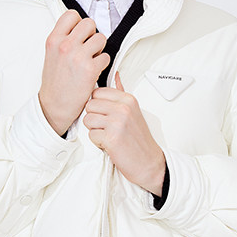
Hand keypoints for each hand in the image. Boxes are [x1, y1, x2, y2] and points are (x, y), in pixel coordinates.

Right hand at [39, 10, 109, 135]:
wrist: (53, 106)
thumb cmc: (54, 83)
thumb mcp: (51, 54)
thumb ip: (62, 39)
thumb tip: (78, 29)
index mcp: (54, 39)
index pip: (72, 15)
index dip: (79, 23)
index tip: (79, 34)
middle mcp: (65, 45)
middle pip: (89, 23)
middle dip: (91, 35)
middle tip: (87, 48)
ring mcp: (78, 56)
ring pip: (101, 38)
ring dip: (99, 49)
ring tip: (91, 60)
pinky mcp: (90, 69)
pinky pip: (106, 57)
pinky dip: (102, 64)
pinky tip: (93, 71)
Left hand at [83, 74, 165, 194]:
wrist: (149, 162)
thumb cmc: (139, 138)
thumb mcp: (133, 111)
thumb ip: (121, 92)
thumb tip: (116, 75)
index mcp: (127, 99)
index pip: (97, 92)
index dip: (98, 105)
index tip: (107, 114)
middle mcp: (123, 108)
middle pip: (89, 105)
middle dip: (94, 118)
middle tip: (108, 127)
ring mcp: (117, 123)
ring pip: (87, 120)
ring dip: (95, 130)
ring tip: (109, 135)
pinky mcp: (111, 138)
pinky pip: (91, 135)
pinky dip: (98, 142)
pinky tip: (110, 144)